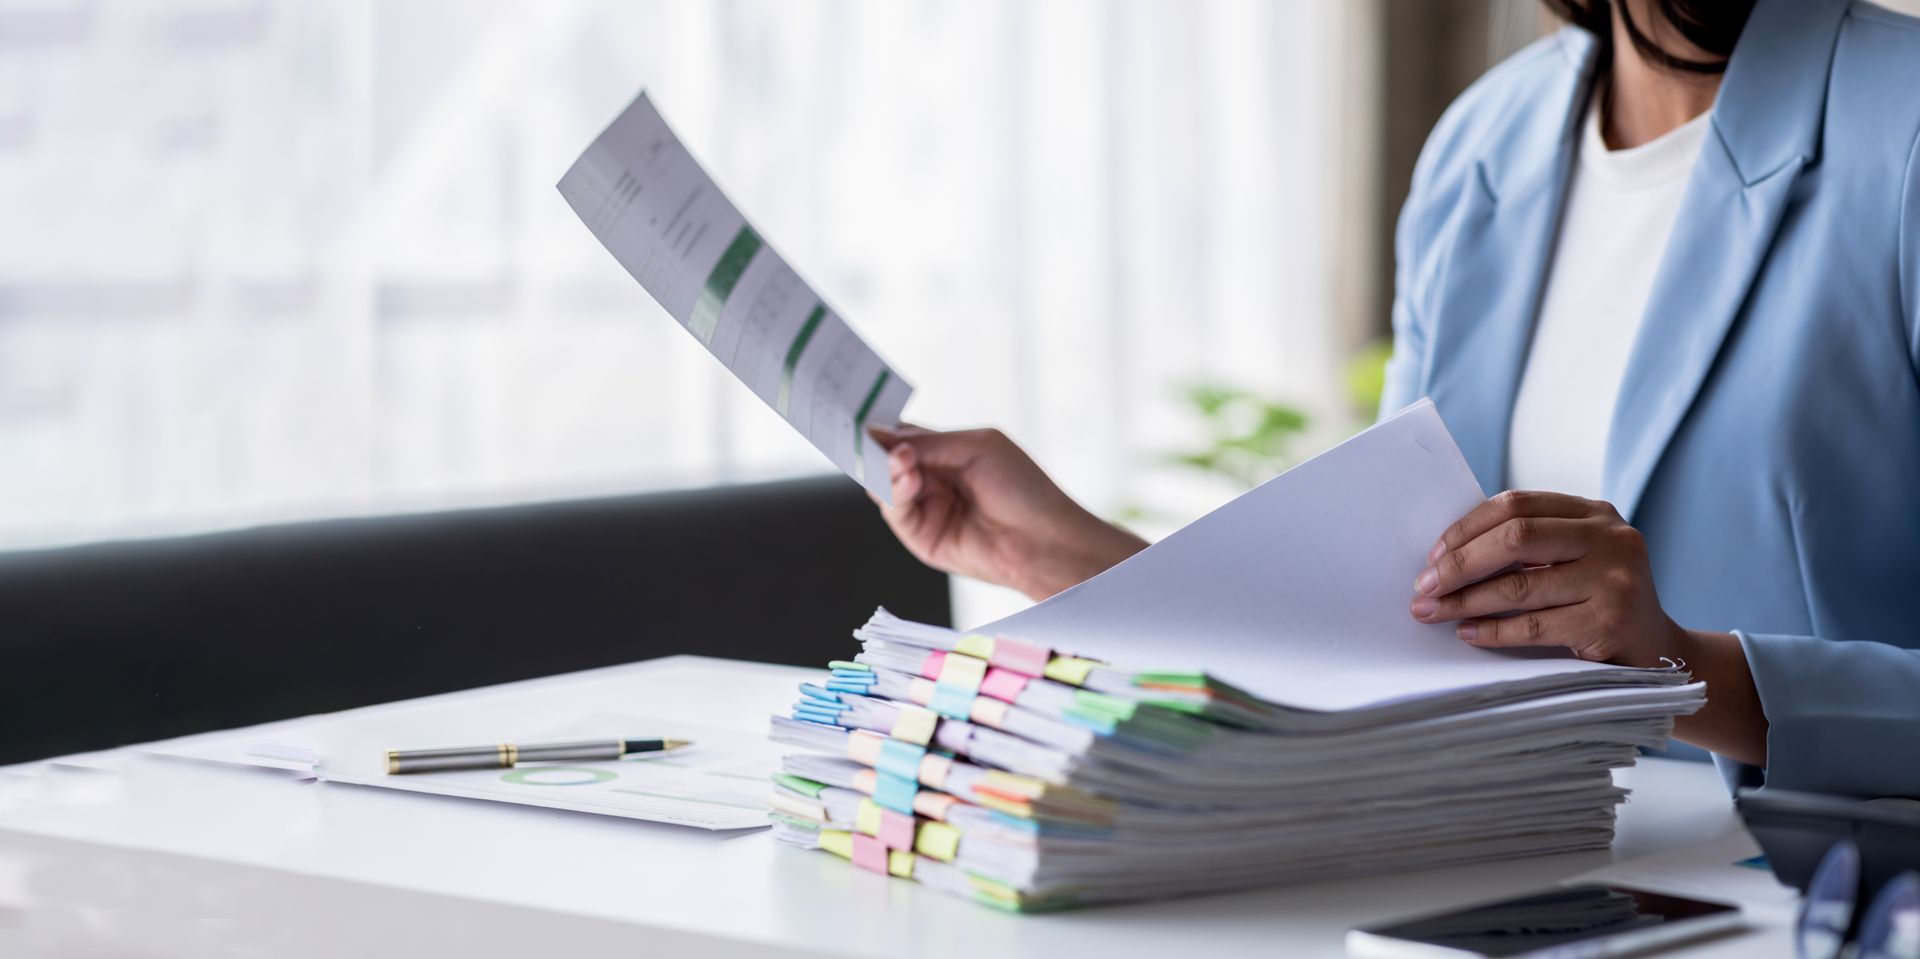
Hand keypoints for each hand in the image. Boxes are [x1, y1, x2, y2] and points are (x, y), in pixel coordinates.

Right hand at [869, 425, 1146, 599]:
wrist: (1043, 538)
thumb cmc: (1023, 488)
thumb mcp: (974, 447)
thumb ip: (928, 443)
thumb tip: (882, 435)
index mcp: (945, 453)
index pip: (902, 435)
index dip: (882, 427)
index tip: (860, 414)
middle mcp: (931, 480)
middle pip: (886, 459)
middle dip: (876, 446)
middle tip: (866, 434)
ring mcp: (925, 509)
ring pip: (884, 485)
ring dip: (888, 468)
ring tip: (902, 459)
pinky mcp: (921, 537)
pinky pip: (895, 511)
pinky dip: (895, 492)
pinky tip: (909, 478)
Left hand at [1408, 490, 1687, 665]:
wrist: (1658, 652)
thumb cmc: (1598, 601)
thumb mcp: (1575, 559)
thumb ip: (1529, 545)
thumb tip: (1445, 556)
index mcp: (1595, 513)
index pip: (1516, 504)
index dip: (1467, 527)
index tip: (1433, 554)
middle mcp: (1610, 538)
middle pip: (1516, 537)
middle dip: (1460, 563)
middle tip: (1424, 585)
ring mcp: (1615, 580)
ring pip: (1520, 586)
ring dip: (1466, 601)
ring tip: (1433, 611)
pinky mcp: (1609, 622)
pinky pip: (1533, 625)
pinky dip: (1493, 630)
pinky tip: (1467, 632)